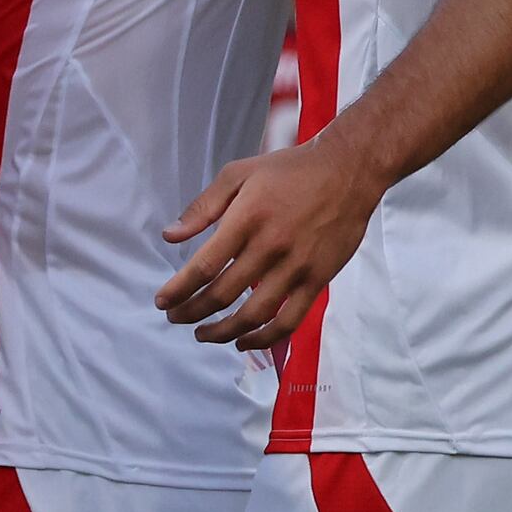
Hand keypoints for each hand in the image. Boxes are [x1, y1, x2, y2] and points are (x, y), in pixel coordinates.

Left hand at [156, 131, 384, 350]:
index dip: (179, 290)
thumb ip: (202, 207)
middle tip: (175, 317)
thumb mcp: (238, 174)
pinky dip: (265, 338)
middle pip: (224, 294)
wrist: (349, 171)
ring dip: (223, 332)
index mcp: (246, 220)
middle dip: (192, 312)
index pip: (204, 266)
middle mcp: (270, 247)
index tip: (162, 302)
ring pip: (254, 314)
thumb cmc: (289, 170)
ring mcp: (297, 266)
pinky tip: (244, 341)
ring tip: (202, 334)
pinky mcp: (319, 279)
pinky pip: (290, 320)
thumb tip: (170, 236)